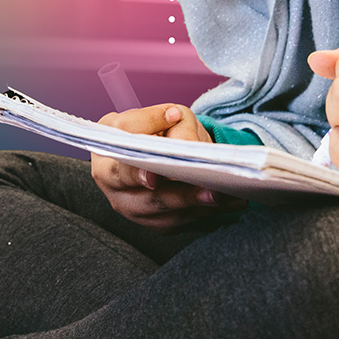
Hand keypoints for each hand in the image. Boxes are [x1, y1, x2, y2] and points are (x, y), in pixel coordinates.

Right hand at [91, 104, 250, 231]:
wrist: (157, 146)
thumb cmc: (153, 129)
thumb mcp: (154, 115)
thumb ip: (161, 117)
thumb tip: (176, 125)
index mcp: (107, 162)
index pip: (119, 171)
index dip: (136, 174)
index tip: (155, 176)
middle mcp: (116, 193)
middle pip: (148, 200)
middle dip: (182, 196)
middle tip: (213, 192)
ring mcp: (136, 212)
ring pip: (169, 216)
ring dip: (202, 208)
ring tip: (231, 197)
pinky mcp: (156, 223)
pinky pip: (181, 223)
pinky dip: (207, 214)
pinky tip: (230, 204)